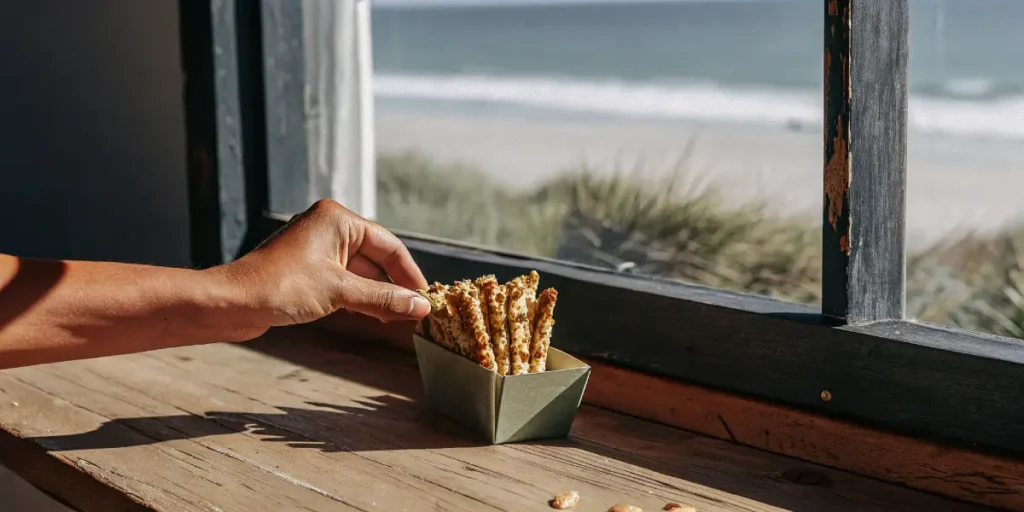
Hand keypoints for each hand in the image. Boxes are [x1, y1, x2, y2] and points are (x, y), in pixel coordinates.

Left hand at [216, 200, 430, 336]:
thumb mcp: (340, 292)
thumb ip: (384, 299)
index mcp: (337, 220)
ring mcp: (315, 250)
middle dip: (394, 285)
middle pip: (375, 257)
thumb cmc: (280, 287)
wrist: (231, 304)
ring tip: (399, 318)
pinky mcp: (306, 270)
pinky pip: (343, 281)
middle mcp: (327, 228)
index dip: (409, 272)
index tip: (425, 296)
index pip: (387, 244)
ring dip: (379, 294)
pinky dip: (360, 298)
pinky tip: (374, 315)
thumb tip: (420, 307)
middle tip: (416, 311)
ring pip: (360, 272)